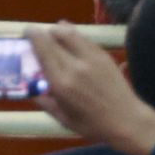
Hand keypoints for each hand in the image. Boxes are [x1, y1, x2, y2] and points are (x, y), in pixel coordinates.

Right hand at [28, 23, 154, 154]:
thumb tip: (32, 89)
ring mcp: (90, 58)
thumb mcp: (64, 120)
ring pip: (68, 32)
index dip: (32, 36)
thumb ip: (46, 103)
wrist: (128, 121)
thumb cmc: (94, 125)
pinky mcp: (103, 55)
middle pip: (52, 38)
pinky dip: (73, 33)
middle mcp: (74, 66)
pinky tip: (70, 35)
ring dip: (57, 29)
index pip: (42, 50)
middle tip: (36, 33)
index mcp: (61, 83)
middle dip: (41, 32)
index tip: (27, 32)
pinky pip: (83, 37)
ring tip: (53, 32)